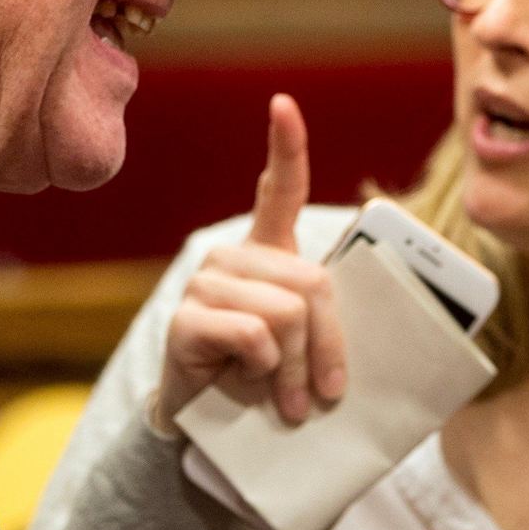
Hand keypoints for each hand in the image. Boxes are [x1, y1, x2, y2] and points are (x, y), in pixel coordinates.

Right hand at [155, 94, 346, 429]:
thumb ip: (323, 322)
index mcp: (266, 252)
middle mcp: (232, 256)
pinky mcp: (184, 318)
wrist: (211, 425)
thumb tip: (344, 342)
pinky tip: (244, 380)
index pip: (277, 190)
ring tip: (285, 398)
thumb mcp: (305, 345)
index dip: (284, 146)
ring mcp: (205, 283)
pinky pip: (253, 334)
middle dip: (327, 344)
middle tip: (323, 392)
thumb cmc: (266, 379)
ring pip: (285, 312)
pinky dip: (263, 369)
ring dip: (295, 368)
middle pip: (310, 282)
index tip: (283, 104)